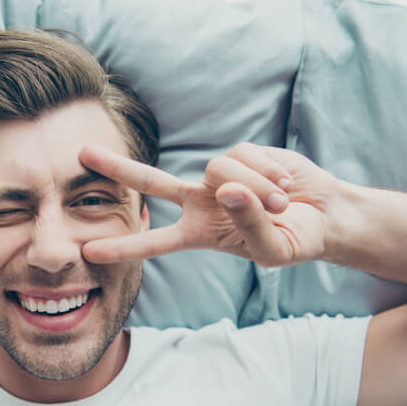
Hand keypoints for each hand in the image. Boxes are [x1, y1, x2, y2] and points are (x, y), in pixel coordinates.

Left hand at [78, 142, 339, 266]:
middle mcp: (201, 202)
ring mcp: (218, 176)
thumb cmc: (295, 240)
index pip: (154, 243)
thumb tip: (224, 190)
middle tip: (82, 153)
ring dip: (252, 189)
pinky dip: (267, 172)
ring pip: (216, 169)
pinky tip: (284, 185)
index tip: (89, 252)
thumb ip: (249, 225)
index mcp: (200, 234)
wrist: (324, 215)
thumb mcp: (274, 249)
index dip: (123, 248)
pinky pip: (243, 155)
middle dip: (118, 168)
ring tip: (279, 204)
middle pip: (151, 182)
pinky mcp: (242, 153)